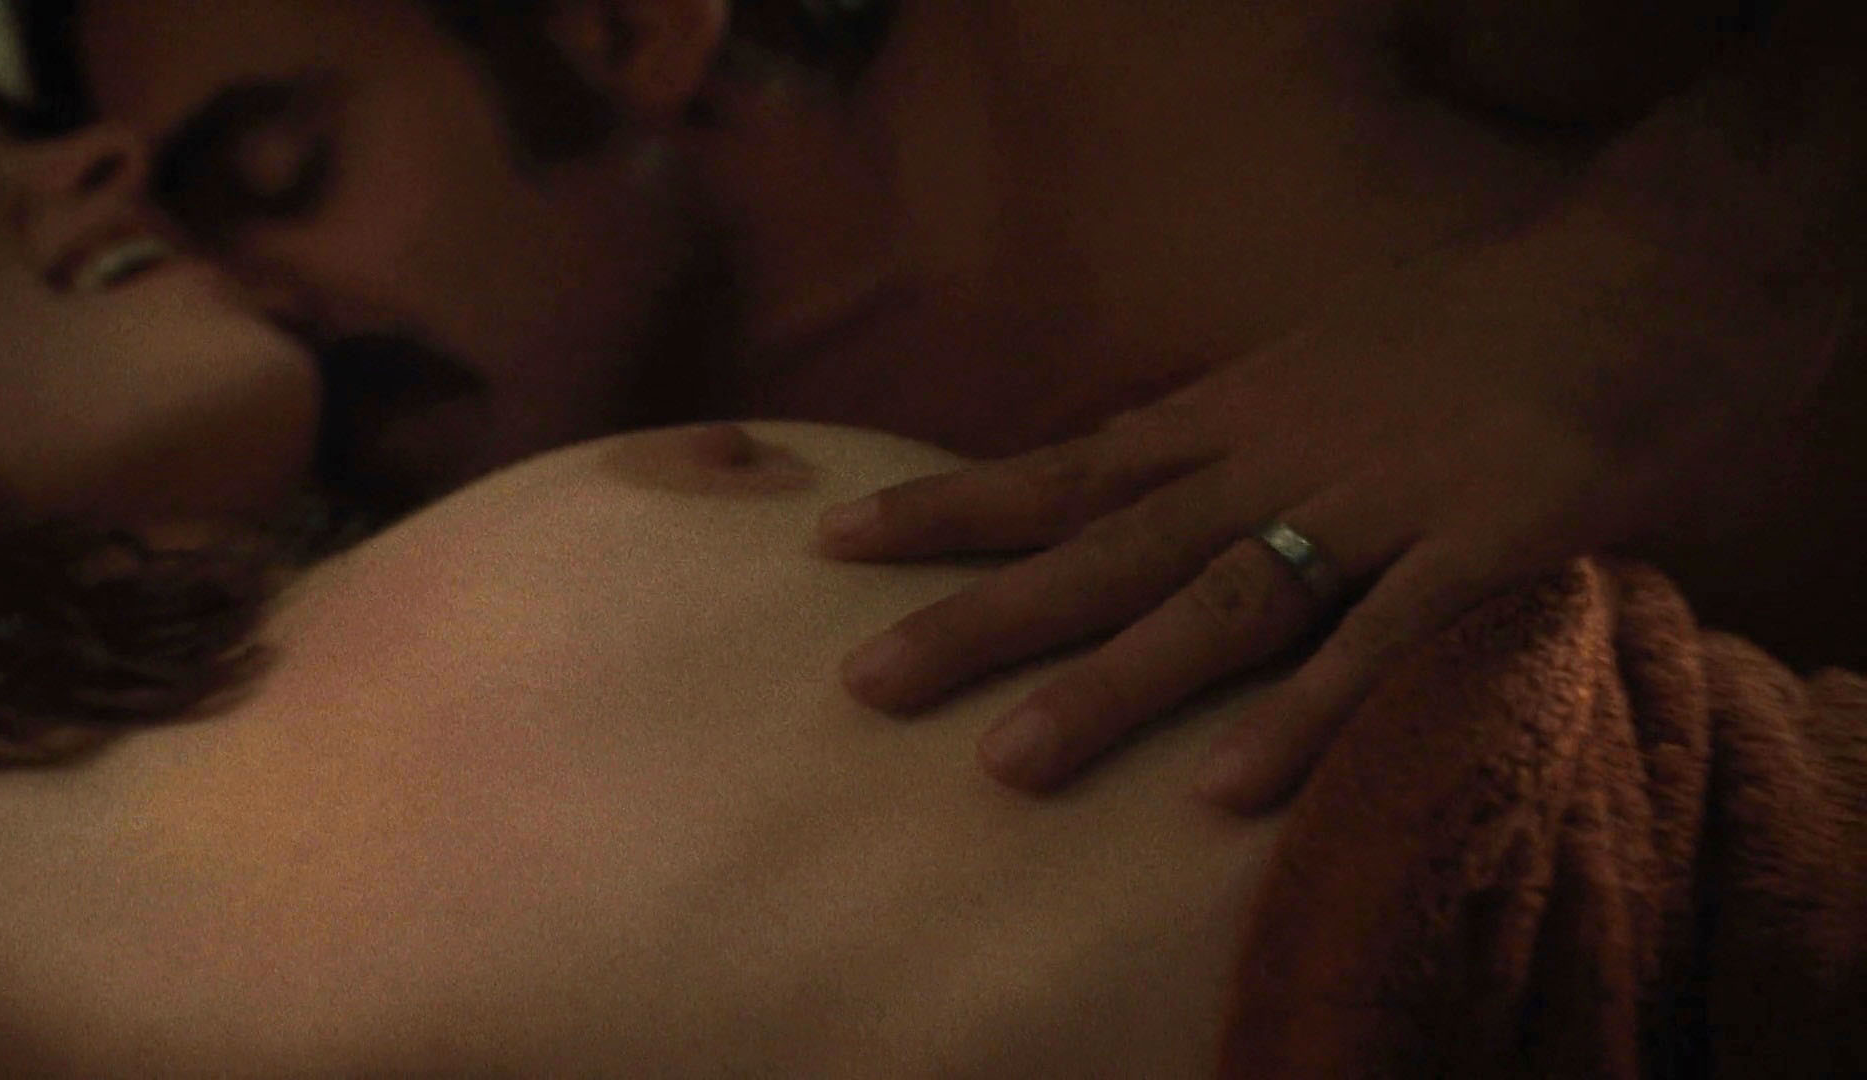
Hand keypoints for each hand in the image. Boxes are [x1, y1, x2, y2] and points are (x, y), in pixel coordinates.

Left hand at [817, 210, 1837, 810]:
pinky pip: (1380, 647)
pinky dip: (1304, 716)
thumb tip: (1111, 486)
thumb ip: (1215, 435)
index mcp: (1233, 415)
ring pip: (1220, 604)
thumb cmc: (1461, 334)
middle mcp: (1278, 459)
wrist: (1634, 285)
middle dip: (982, 616)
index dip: (951, 506)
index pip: (1065, 467)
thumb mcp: (1307, 366)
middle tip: (865, 683)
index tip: (837, 542)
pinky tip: (1222, 790)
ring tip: (1007, 765)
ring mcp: (1376, 506)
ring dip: (1110, 685)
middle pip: (1107, 548)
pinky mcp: (1481, 550)